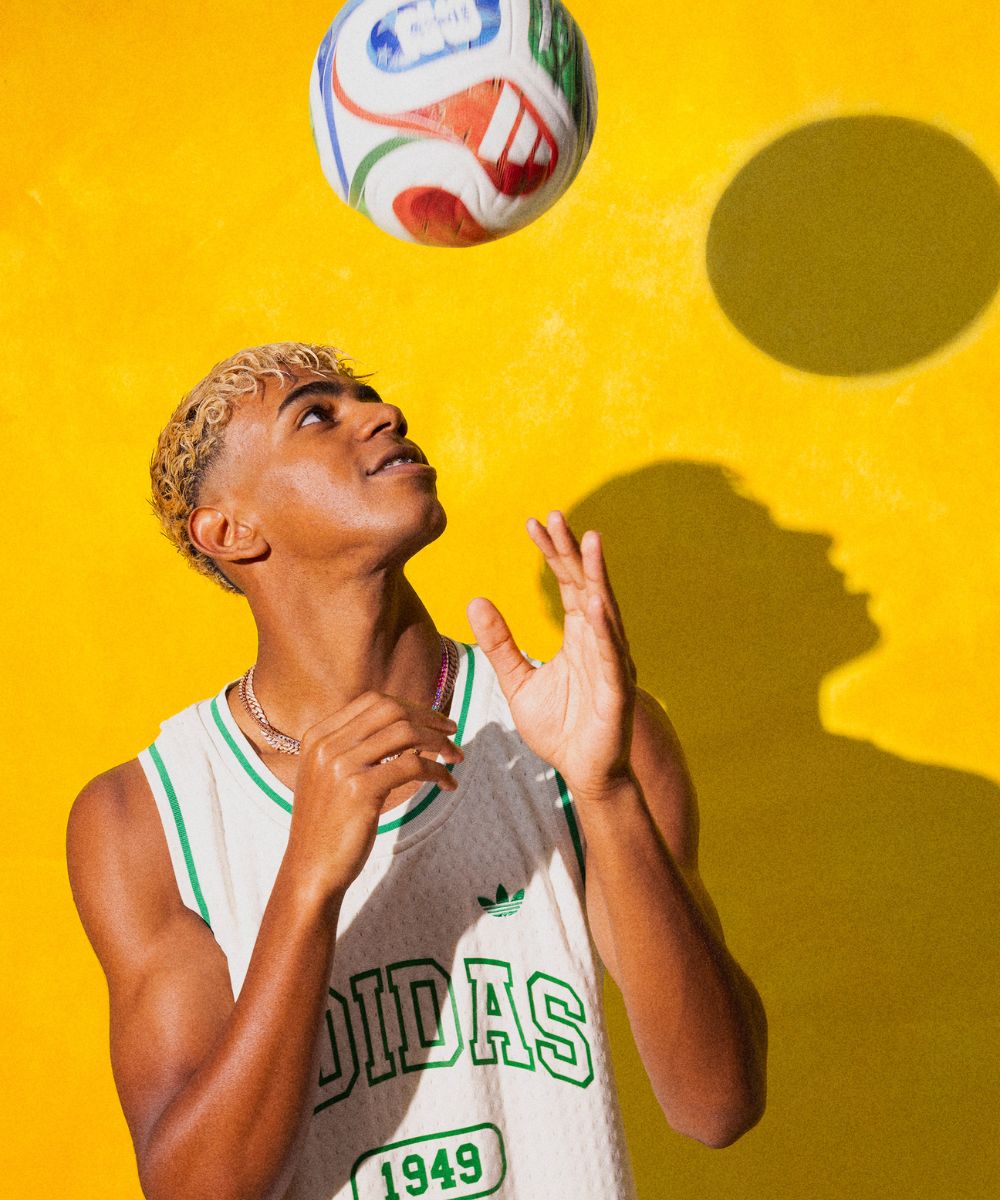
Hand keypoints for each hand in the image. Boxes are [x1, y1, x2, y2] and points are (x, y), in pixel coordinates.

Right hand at [283, 693, 463, 899]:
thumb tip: (404, 726)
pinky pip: (412, 765)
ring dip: (438, 742)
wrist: (310, 869)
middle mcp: (327, 745)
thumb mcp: (331, 775)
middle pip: (391, 710)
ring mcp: (341, 765)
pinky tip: (447, 784)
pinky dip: (437, 771)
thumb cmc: (329, 824)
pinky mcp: (359, 790)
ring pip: (405, 733)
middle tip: (452, 733)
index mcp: (318, 736)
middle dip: (428, 718)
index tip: (433, 721)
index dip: (410, 707)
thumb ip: (355, 747)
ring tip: (456, 757)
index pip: (373, 701)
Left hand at [467, 510, 637, 802]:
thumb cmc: (558, 729)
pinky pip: (610, 655)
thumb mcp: (517, 681)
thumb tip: (475, 600)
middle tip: (557, 515)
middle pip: (585, 586)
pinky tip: (595, 603)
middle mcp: (599, 642)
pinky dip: (605, 629)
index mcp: (579, 637)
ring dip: (596, 576)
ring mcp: (612, 663)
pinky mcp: (617, 690)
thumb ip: (499, 643)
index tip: (535, 524)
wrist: (583, 774)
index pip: (566, 585)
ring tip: (589, 541)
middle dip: (571, 551)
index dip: (553, 554)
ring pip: (605, 611)